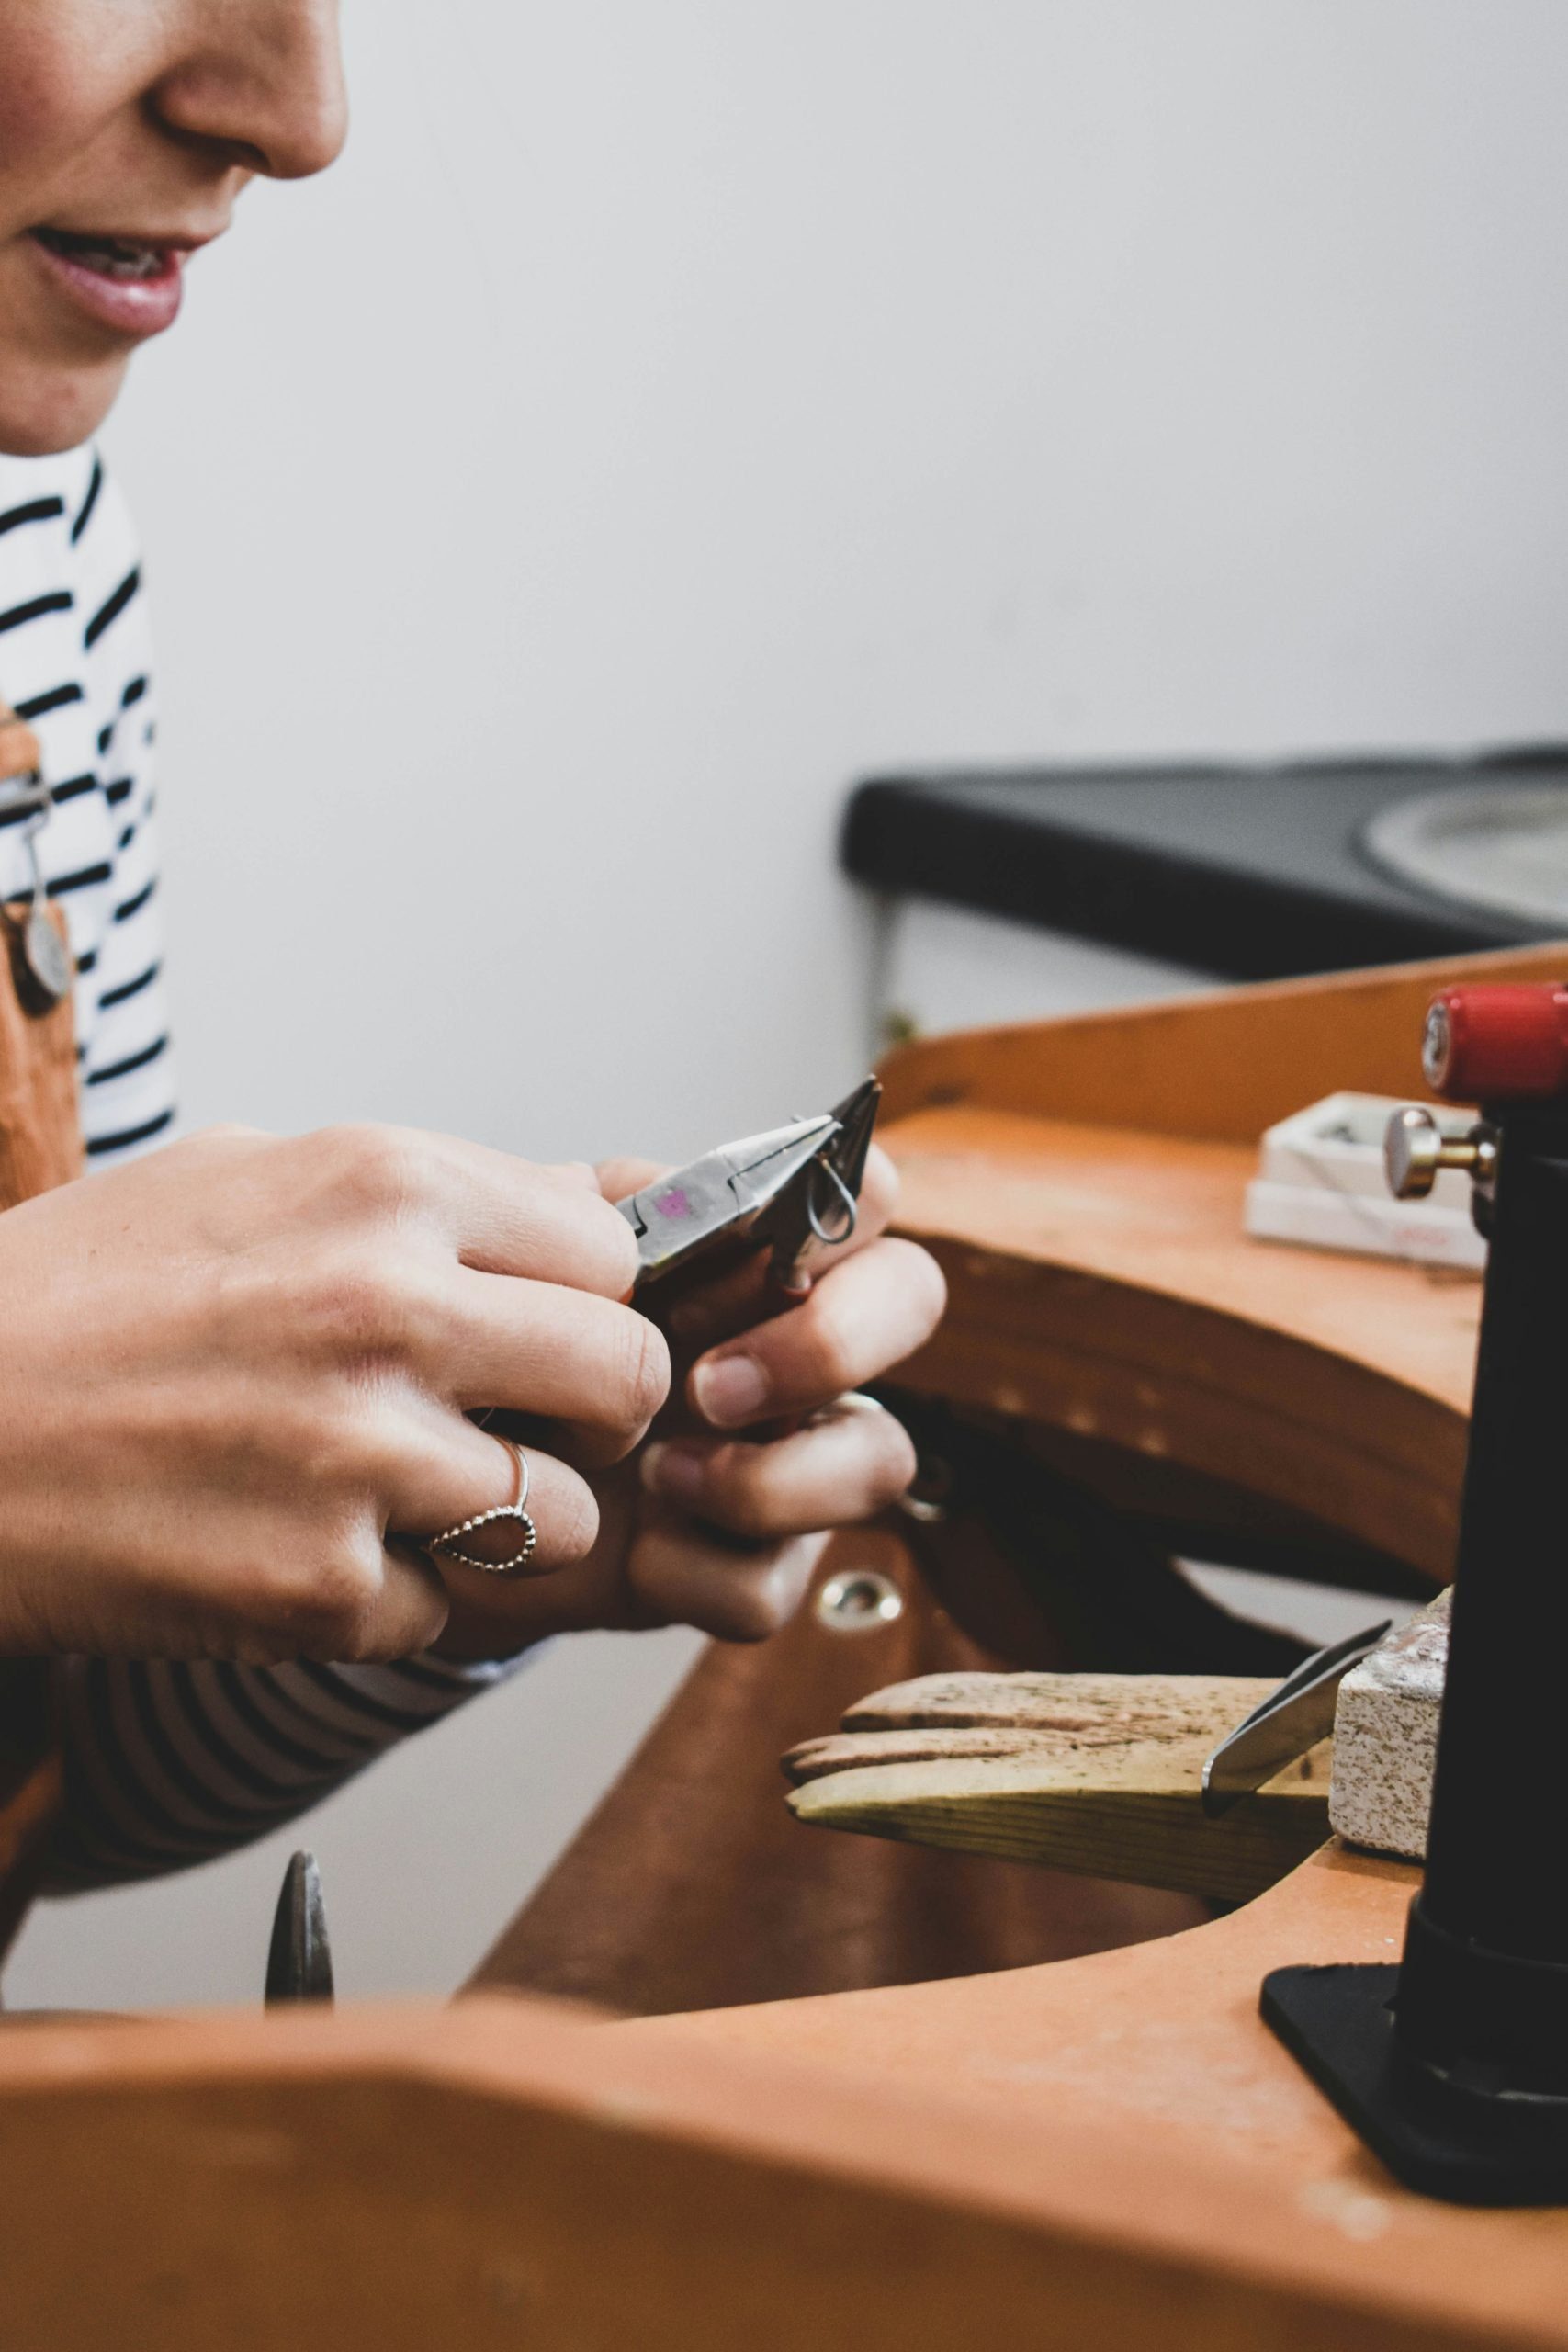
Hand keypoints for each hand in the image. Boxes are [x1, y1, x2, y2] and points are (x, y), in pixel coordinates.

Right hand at [0, 1125, 665, 1660]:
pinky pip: (445, 1608)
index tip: (554, 1322)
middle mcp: (392, 1311)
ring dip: (506, 1518)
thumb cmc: (78, 1291)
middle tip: (528, 1420)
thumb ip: (432, 1192)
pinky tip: (300, 1543)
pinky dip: (391, 1593)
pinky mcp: (315, 1587)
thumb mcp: (252, 1172)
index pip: (616, 1250)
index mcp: (386, 1184)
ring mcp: (358, 1458)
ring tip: (402, 1491)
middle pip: (630, 1377)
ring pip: (564, 1516)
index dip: (594, 1297)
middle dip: (593, 1410)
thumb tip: (590, 1205)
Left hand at [432, 1143, 945, 1654]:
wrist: (446, 1485)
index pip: (863, 1190)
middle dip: (831, 1343)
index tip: (725, 1264)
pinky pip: (772, 1582)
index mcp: (753, 1253)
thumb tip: (651, 1203)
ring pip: (881, 1458)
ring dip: (768, 1476)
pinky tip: (632, 1551)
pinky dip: (692, 1570)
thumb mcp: (532, 1267)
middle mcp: (799, 1345)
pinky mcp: (753, 1565)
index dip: (828, 1216)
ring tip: (657, 1478)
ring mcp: (792, 1457)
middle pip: (915, 1297)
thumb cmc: (509, 1355)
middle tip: (709, 1385)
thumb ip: (593, 1222)